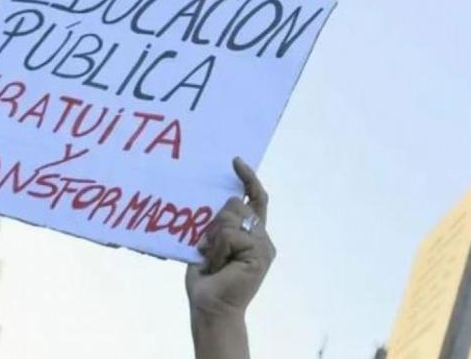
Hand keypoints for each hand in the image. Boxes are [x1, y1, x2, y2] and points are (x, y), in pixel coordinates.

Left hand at [186, 158, 275, 320]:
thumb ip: (220, 224)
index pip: (255, 198)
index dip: (248, 179)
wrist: (211, 307)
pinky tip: (218, 264)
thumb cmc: (207, 280)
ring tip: (214, 260)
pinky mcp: (260, 253)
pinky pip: (230, 234)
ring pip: (231, 217)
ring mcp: (263, 245)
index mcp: (251, 234)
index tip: (236, 161)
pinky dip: (217, 248)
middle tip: (208, 250)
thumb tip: (225, 202)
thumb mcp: (210, 244)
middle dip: (215, 223)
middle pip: (236, 205)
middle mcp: (262, 237)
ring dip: (214, 238)